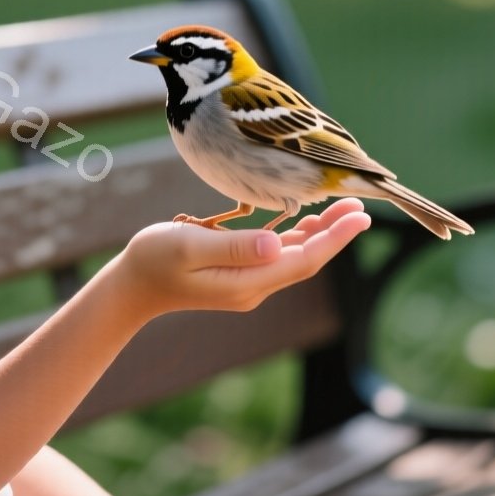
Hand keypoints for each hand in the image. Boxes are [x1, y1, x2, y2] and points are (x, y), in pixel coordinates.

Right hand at [103, 198, 369, 320]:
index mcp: (246, 282)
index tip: (360, 218)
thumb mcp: (189, 246)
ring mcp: (248, 284)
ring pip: (295, 258)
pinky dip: (297, 238)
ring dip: (321, 234)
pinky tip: (305, 223)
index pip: (303, 259)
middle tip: (362, 207)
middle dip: (335, 233)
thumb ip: (233, 246)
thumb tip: (276, 244)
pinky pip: (278, 258)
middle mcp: (254, 287)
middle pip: (306, 260)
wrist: (132, 287)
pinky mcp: (240, 277)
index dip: (334, 237)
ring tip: (344, 210)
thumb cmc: (153, 259)